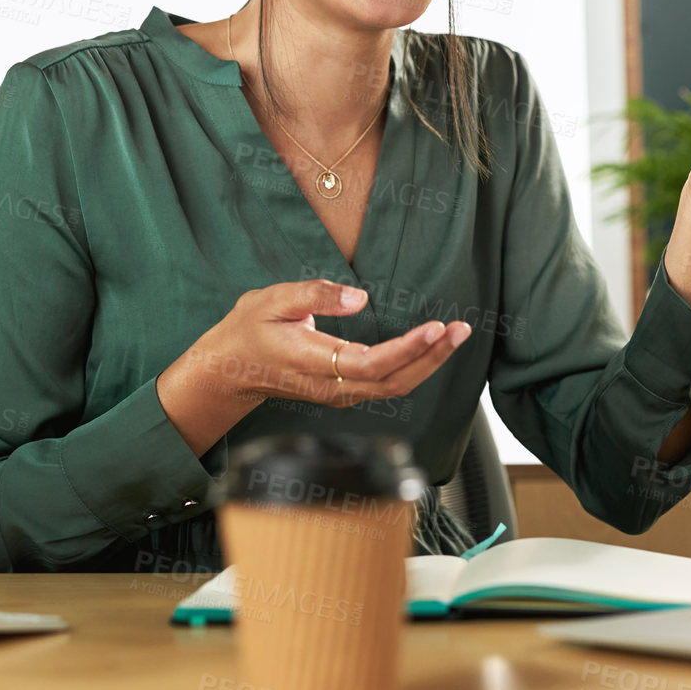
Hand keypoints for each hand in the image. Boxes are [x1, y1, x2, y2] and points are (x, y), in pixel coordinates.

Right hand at [176, 280, 470, 413]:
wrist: (228, 370)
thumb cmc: (248, 331)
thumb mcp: (271, 300)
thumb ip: (315, 295)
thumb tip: (361, 298)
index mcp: (313, 362)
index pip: (370, 364)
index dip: (406, 349)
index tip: (433, 328)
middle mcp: (331, 386)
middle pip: (392, 382)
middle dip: (432, 357)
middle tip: (461, 329)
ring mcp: (338, 394)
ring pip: (394, 387)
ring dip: (428, 363)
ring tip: (455, 335)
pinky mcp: (344, 391)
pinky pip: (386, 385)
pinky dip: (414, 367)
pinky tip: (431, 349)